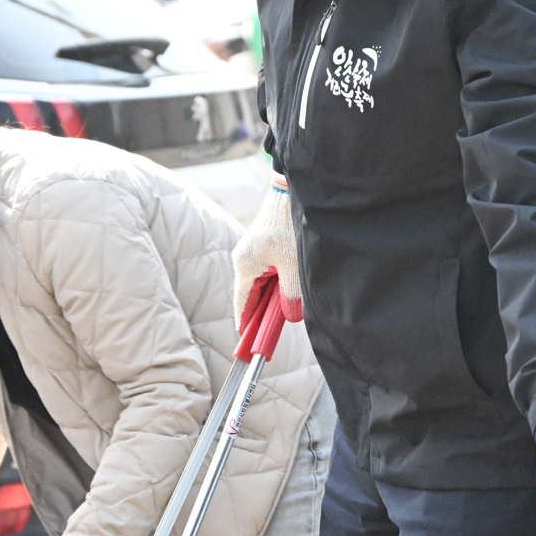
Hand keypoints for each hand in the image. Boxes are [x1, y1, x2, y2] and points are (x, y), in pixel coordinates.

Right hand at [233, 177, 302, 326]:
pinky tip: (290, 287)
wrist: (292, 192)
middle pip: (251, 295)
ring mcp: (252, 251)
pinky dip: (277, 283)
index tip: (247, 343)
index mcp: (245, 266)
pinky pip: (267, 272)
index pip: (242, 304)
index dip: (246, 324)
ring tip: (288, 308)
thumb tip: (290, 317)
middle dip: (263, 313)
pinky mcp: (263, 245)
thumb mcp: (294, 266)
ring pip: (261, 284)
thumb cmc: (290, 227)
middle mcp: (244, 259)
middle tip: (275, 330)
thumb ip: (291, 295)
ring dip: (274, 297)